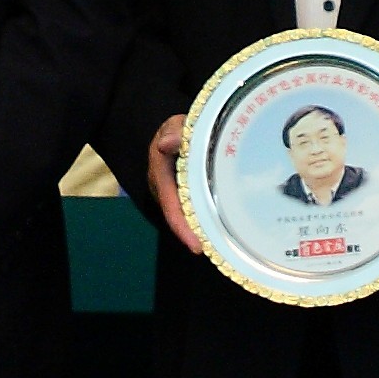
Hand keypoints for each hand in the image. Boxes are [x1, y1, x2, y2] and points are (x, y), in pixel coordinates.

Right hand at [146, 118, 206, 254]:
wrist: (174, 131)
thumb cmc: (177, 128)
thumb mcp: (176, 125)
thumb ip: (175, 133)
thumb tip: (167, 143)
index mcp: (160, 173)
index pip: (170, 205)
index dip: (182, 227)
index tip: (196, 246)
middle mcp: (163, 188)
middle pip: (177, 217)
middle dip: (192, 236)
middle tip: (212, 252)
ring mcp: (171, 193)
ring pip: (184, 216)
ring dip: (198, 231)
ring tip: (218, 247)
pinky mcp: (181, 195)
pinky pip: (189, 210)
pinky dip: (201, 221)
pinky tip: (216, 230)